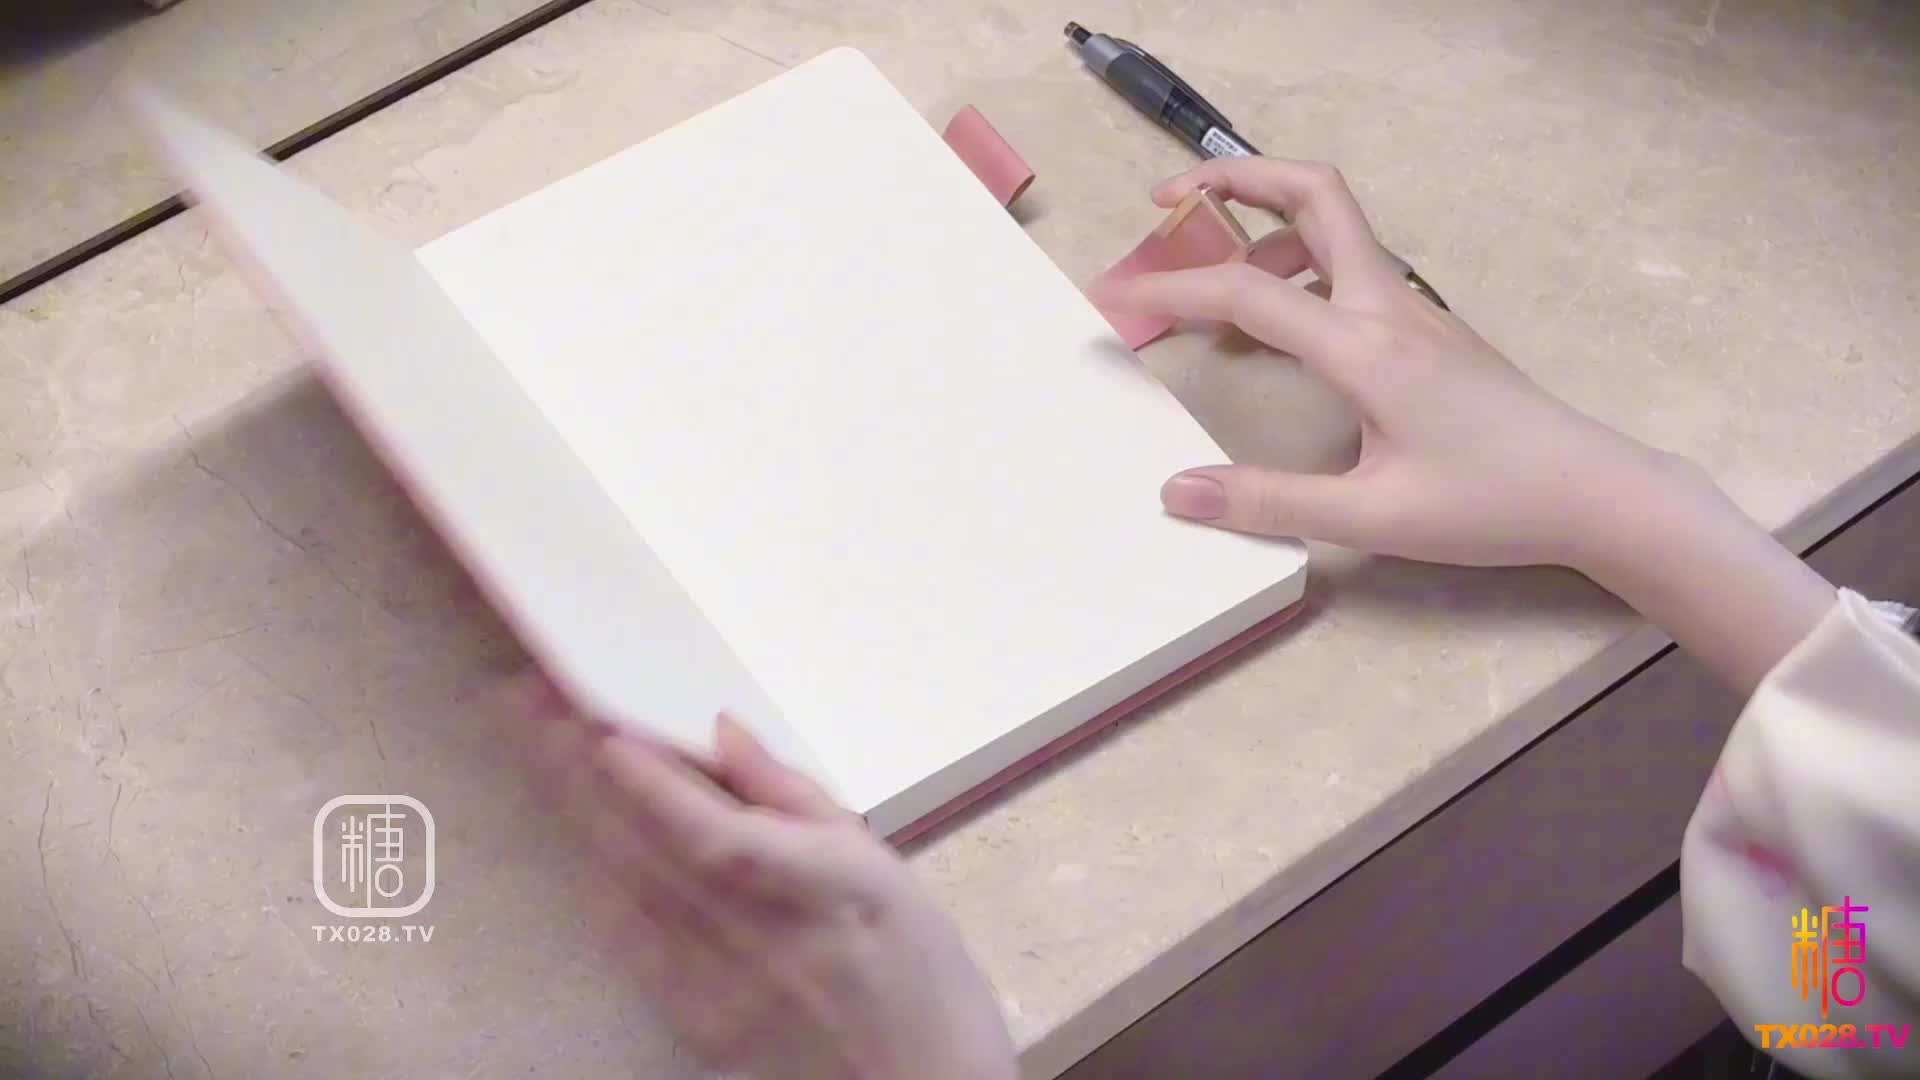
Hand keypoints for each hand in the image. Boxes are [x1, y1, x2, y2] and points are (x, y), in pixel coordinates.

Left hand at [535, 694, 1016, 1079]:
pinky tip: (578, 830)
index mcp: (824, 890)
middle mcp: (760, 939)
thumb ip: (793, 795)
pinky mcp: (689, 1016)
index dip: (657, 789)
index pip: (720, 838)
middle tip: (537, 705)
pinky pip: (625, 933)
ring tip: (543, 747)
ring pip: (623, 884)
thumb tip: (723, 731)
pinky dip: (597, 872)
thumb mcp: (882, 863)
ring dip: (579, 810)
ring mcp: (715, 985)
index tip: (604, 731)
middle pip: (648, 847)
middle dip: (585, 772)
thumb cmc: (915, 966)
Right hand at [1092, 157, 1680, 571]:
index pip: (1247, 291)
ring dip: (1265, 224)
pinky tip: (1275, 334)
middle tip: (1168, 202)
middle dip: (1235, 179)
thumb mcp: (1372, 516)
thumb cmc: (1489, 502)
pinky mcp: (1427, 330)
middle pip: (1314, 193)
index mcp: (1363, 345)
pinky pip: (1349, 272)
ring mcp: (1413, 311)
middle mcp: (1387, 306)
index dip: (1171, 289)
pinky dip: (1297, 272)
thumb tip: (1177, 492)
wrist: (1592, 490)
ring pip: (1334, 226)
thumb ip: (1268, 501)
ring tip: (1209, 274)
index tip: (1114, 301)